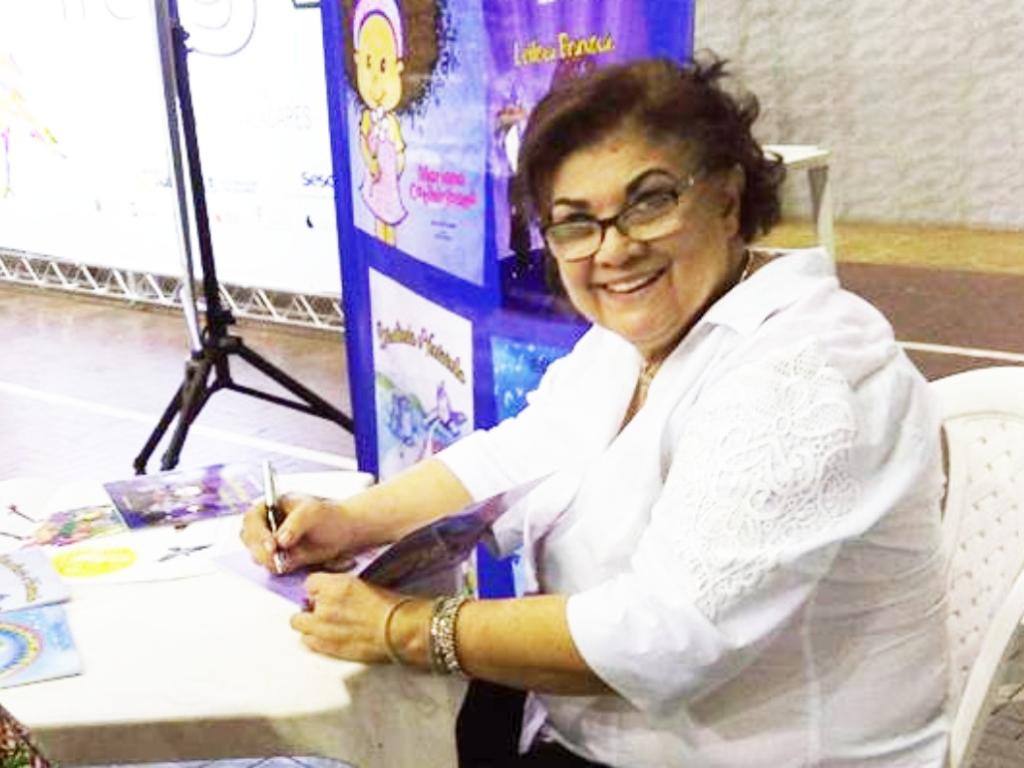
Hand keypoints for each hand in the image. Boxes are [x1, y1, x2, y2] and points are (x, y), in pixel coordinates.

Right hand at [240, 492, 360, 572]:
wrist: (344, 531)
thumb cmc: (328, 514)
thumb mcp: (314, 512)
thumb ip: (296, 523)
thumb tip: (280, 540)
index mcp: (270, 506)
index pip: (251, 519)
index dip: (257, 532)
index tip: (271, 545)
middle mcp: (266, 524)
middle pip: (249, 539)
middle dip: (260, 550)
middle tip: (277, 559)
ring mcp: (270, 542)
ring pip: (257, 555)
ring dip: (269, 560)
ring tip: (290, 560)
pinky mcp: (278, 558)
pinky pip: (271, 566)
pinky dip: (278, 567)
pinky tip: (292, 563)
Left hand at [291, 573, 419, 662]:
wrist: (401, 631)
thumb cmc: (392, 607)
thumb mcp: (366, 584)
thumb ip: (342, 588)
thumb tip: (334, 594)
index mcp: (336, 586)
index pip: (309, 582)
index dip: (318, 588)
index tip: (323, 592)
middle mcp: (325, 606)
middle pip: (300, 607)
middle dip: (309, 609)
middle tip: (323, 611)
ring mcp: (323, 629)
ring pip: (300, 627)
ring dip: (310, 626)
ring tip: (326, 627)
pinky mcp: (327, 648)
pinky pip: (310, 643)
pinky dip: (316, 641)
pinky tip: (331, 638)